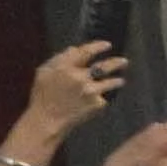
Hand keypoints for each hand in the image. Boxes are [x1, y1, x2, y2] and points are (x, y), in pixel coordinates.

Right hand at [16, 35, 124, 154]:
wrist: (47, 120)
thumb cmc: (43, 96)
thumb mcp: (44, 72)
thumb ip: (59, 58)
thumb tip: (75, 49)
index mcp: (65, 67)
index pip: (86, 51)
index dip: (99, 46)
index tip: (107, 45)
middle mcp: (80, 77)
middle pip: (104, 66)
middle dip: (117, 62)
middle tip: (124, 61)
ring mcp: (90, 91)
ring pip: (111, 82)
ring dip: (117, 80)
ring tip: (120, 80)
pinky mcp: (96, 104)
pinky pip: (102, 98)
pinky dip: (101, 98)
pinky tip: (96, 101)